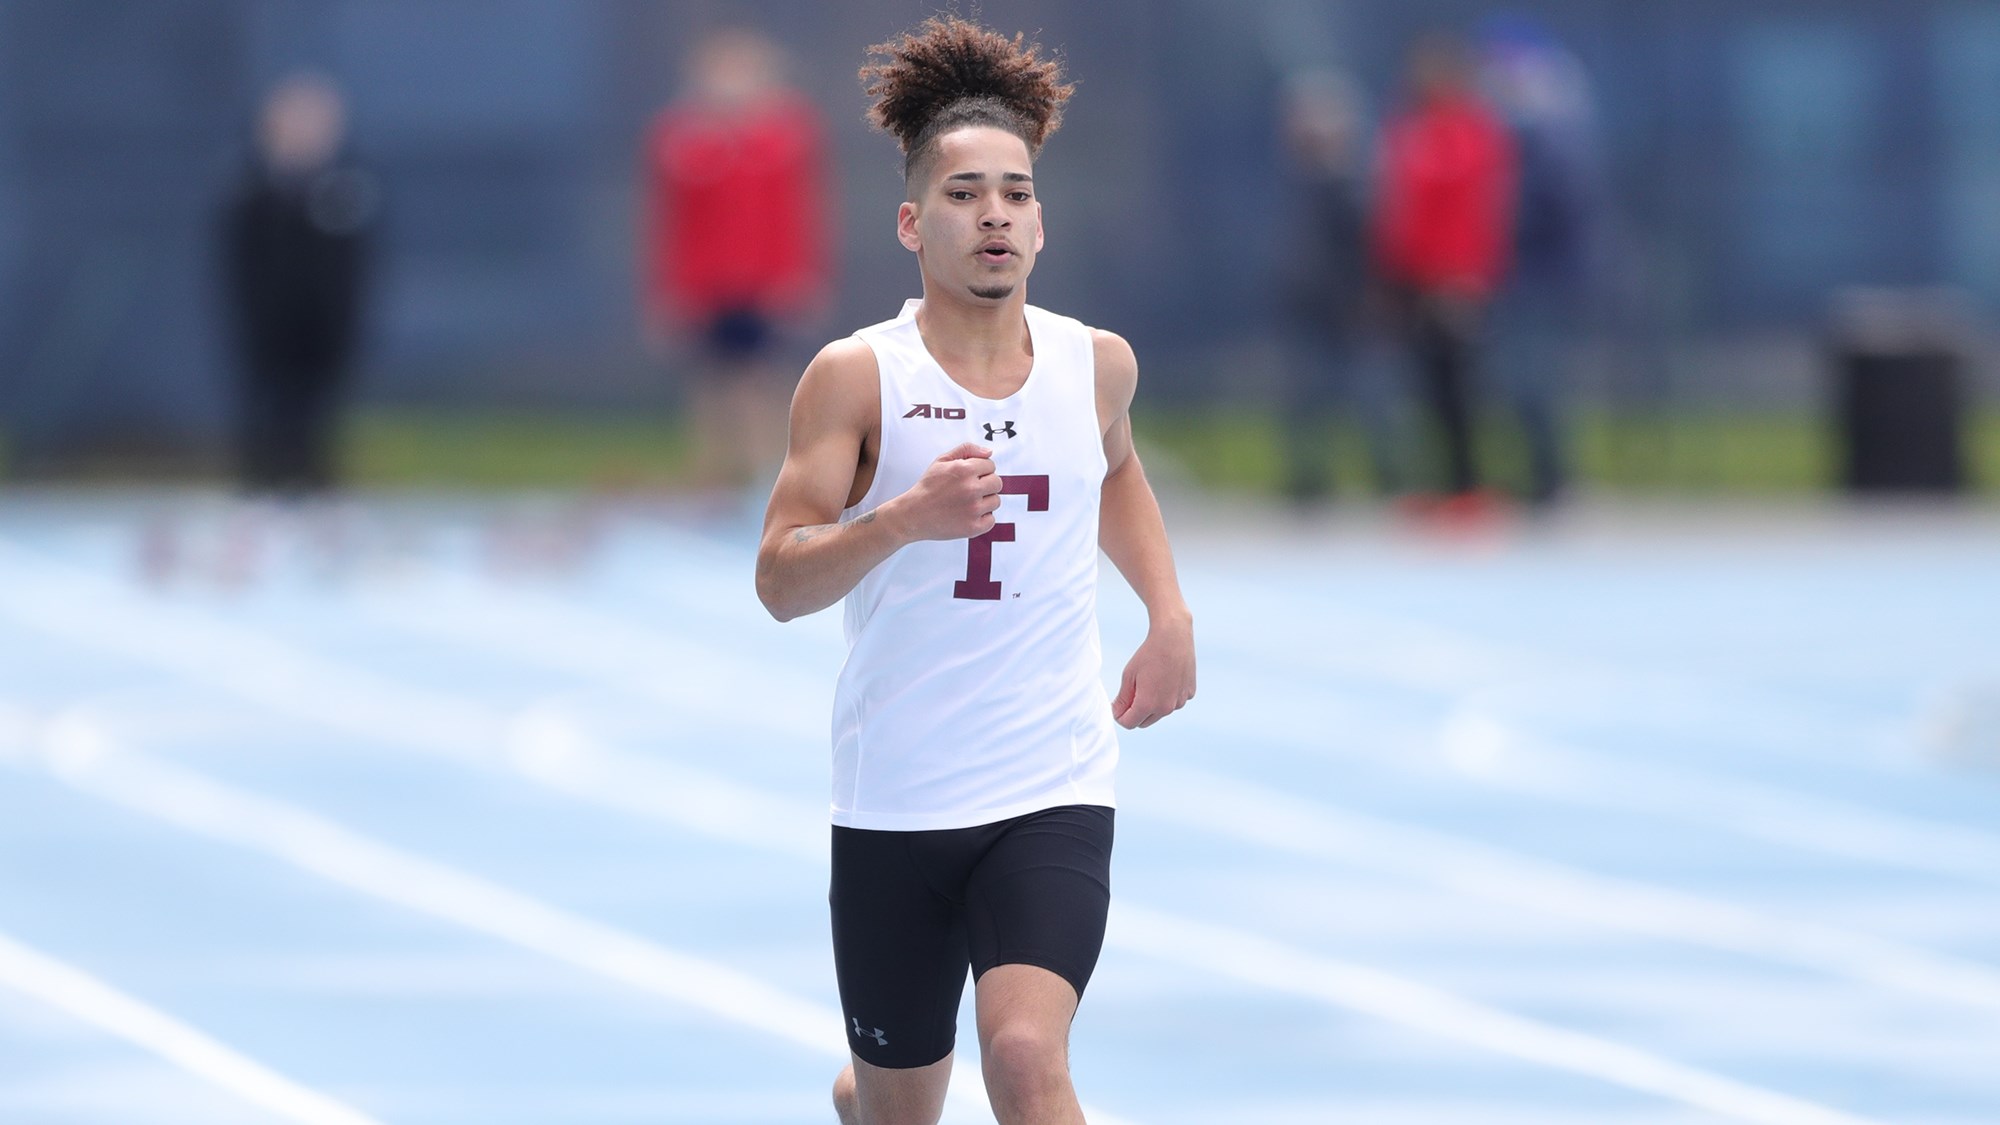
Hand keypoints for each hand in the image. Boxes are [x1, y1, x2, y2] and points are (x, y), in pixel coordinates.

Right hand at [888, 443, 1000, 540]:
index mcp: (965, 470)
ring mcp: (973, 509)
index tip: (970, 477)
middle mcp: (971, 489)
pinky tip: (968, 515)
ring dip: (985, 501)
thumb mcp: (941, 461)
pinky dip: (982, 518)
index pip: (990, 465)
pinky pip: (991, 520)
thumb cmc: (927, 488)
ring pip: (995, 501)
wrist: (913, 514)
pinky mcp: (973, 527)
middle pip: (997, 482)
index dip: (980, 470)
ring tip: (967, 503)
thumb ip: (966, 450)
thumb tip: (989, 452)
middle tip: (969, 490)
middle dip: (986, 484)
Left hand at [1112, 612, 1195, 728]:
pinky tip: (1166, 678)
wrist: (1173, 637)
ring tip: (1151, 681)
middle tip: (1132, 693)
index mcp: (1147, 705)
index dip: (1120, 716)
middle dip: (1136, 712)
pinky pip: (1174, 701)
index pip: (1129, 724)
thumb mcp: (1129, 676)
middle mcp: (1165, 708)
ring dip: (1153, 705)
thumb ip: (1122, 699)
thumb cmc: (1148, 655)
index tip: (1117, 705)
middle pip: (1144, 722)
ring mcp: (1179, 702)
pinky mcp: (1189, 694)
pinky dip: (1168, 695)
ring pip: (1160, 712)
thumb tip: (1117, 714)